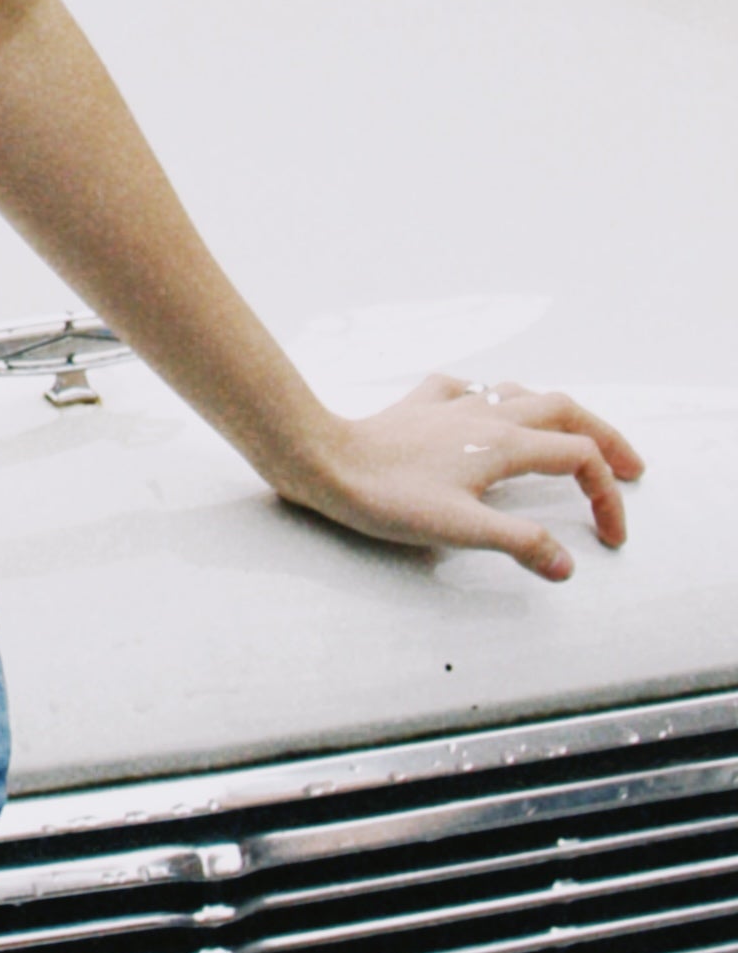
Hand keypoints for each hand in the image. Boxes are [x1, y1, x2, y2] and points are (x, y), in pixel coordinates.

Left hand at [276, 374, 642, 580]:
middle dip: (604, 436)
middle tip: (628, 466)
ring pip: (522, 393)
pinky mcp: (419, 406)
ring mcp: (452, 405)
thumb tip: (566, 564)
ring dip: (557, 413)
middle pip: (565, 409)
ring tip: (571, 435)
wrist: (324, 461)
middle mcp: (485, 415)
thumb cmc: (387, 497)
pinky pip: (466, 388)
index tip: (609, 536)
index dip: (607, 495)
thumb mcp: (460, 529)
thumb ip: (519, 542)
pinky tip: (483, 409)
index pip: (580, 458)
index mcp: (504, 444)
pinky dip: (489, 397)